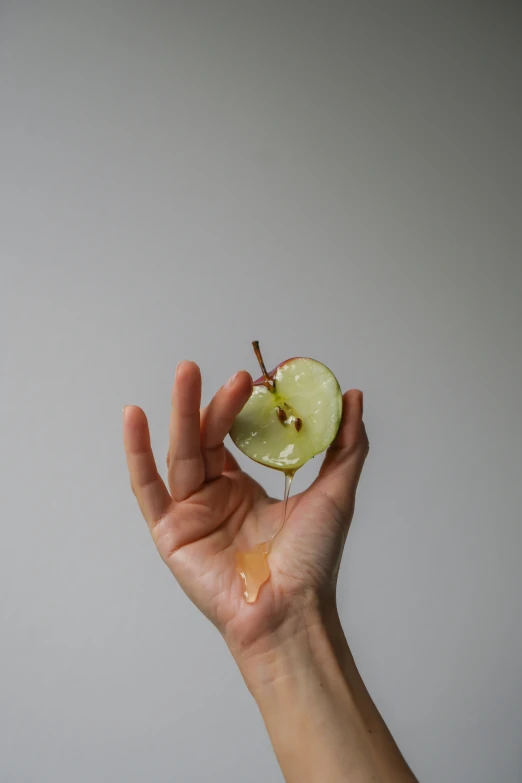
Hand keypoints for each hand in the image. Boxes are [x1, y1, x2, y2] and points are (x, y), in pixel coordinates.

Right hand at [123, 361, 368, 656]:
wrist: (294, 612)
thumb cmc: (312, 561)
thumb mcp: (334, 493)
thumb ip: (344, 445)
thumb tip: (352, 395)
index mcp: (242, 488)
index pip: (231, 436)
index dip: (238, 406)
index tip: (252, 379)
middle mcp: (213, 497)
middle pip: (203, 438)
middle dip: (210, 402)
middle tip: (221, 371)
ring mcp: (189, 513)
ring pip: (180, 453)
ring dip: (181, 413)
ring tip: (187, 373)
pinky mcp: (169, 532)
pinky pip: (148, 488)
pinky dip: (137, 454)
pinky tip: (133, 418)